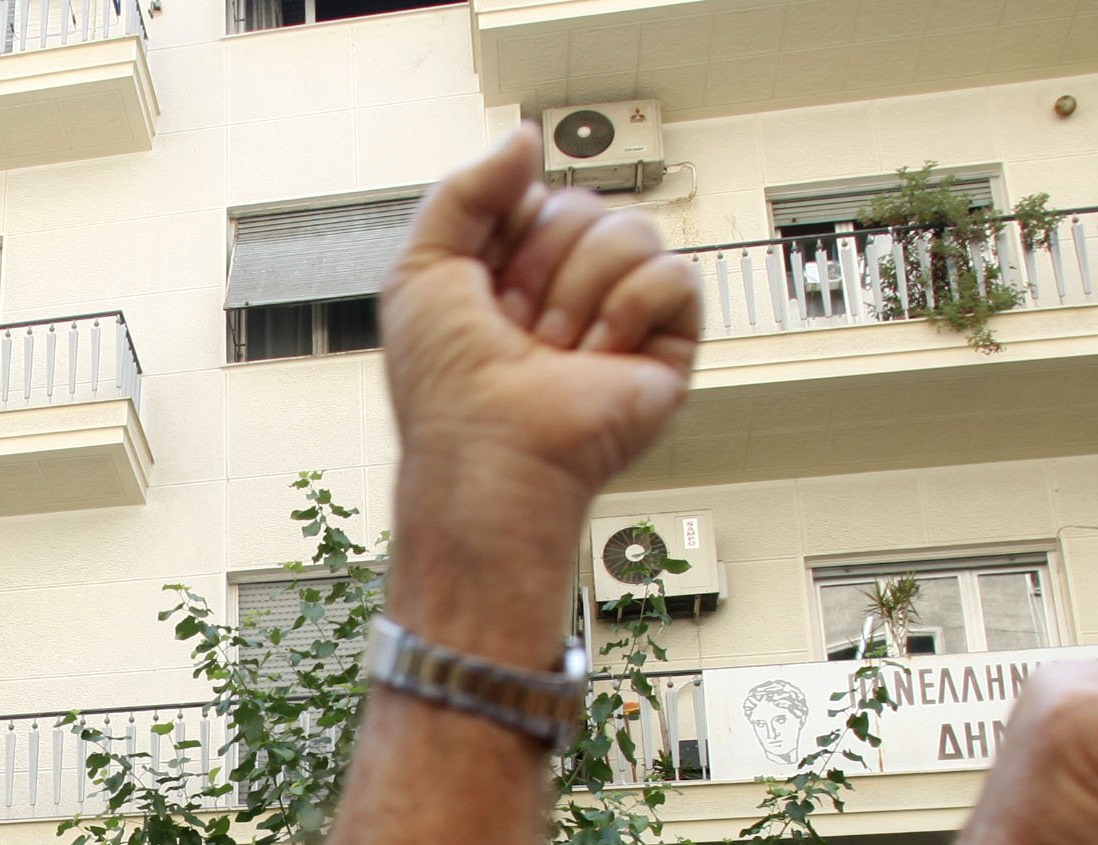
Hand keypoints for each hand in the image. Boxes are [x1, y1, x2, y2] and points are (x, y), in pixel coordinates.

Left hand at [380, 129, 699, 649]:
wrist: (488, 452)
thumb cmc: (446, 387)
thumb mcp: (421, 268)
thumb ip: (464, 189)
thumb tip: (525, 139)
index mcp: (514, 271)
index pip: (537, 196)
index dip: (508, 231)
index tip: (484, 287)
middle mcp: (569, 289)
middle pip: (585, 205)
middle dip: (541, 264)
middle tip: (517, 328)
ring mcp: (620, 315)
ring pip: (632, 230)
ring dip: (578, 292)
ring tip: (555, 351)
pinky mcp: (667, 344)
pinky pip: (675, 274)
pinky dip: (629, 311)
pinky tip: (600, 357)